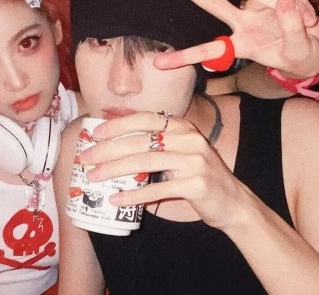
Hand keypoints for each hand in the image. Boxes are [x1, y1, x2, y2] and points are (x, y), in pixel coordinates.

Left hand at [79, 112, 245, 230]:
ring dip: (114, 170)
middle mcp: (189, 139)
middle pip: (140, 141)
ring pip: (145, 162)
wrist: (233, 200)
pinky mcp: (197, 184)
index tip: (95, 133)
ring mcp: (194, 160)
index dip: (118, 125)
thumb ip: (158, 145)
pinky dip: (134, 195)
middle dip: (108, 149)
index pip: (145, 119)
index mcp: (183, 127)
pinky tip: (116, 199)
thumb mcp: (182, 152)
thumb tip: (117, 146)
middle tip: (85, 158)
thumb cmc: (199, 174)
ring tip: (93, 177)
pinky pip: (158, 189)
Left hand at [154, 0, 318, 77]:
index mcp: (241, 45)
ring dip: (291, 7)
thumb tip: (284, 2)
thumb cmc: (300, 57)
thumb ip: (292, 29)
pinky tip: (308, 15)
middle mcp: (243, 23)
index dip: (185, 56)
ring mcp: (256, 9)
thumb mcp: (298, 52)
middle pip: (212, 2)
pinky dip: (299, 1)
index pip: (210, 50)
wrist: (314, 50)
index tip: (159, 64)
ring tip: (308, 23)